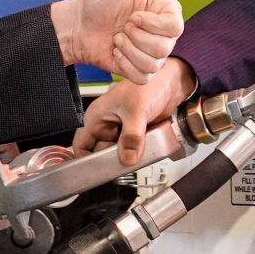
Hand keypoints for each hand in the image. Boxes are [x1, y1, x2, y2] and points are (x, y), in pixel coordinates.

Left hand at [50, 0, 183, 84]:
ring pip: (153, 63)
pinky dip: (124, 65)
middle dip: (135, 37)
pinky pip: (142, 76)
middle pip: (165, 47)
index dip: (152, 25)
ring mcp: (153, 53)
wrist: (79, 25)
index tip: (133, 15)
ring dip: (127, 50)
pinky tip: (115, 51)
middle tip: (122, 26)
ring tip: (117, 38)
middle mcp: (163, 33)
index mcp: (166, 11)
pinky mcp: (140, 70)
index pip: (175, 26)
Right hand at [74, 58, 197, 165]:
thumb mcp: (136, 110)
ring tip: (137, 154)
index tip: (96, 171)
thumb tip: (127, 159)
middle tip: (123, 164)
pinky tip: (146, 150)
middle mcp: (107, 125)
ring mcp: (122, 131)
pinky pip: (133, 151)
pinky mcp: (136, 135)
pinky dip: (139, 154)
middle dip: (112, 161)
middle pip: (101, 154)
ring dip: (128, 157)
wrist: (173, 82)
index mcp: (97, 117)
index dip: (85, 160)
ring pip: (119, 154)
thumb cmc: (149, 84)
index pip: (81, 145)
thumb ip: (131, 137)